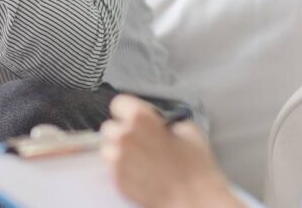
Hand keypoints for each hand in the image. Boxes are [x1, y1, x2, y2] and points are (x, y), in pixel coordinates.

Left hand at [101, 96, 240, 207]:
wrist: (193, 198)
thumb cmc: (194, 165)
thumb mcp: (188, 129)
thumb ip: (165, 121)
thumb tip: (158, 122)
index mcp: (140, 118)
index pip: (118, 103)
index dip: (128, 111)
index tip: (134, 118)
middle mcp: (124, 136)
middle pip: (110, 127)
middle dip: (122, 132)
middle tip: (140, 141)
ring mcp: (117, 160)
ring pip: (107, 148)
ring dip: (118, 151)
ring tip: (139, 158)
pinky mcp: (117, 180)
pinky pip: (112, 168)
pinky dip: (122, 169)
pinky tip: (140, 172)